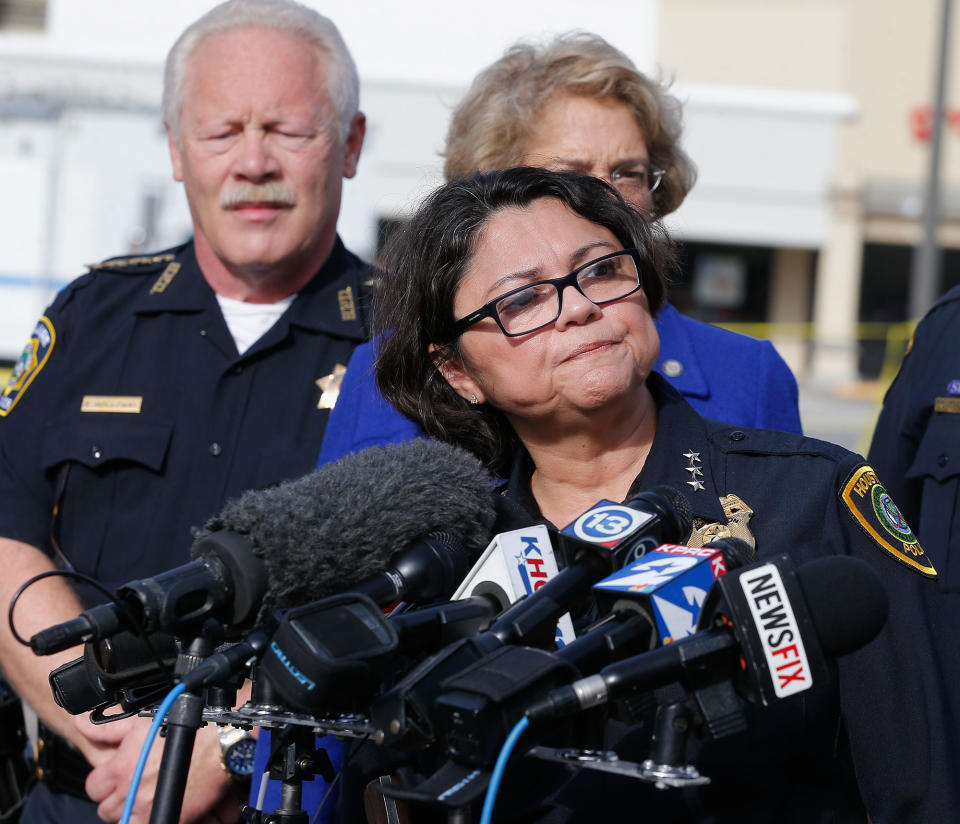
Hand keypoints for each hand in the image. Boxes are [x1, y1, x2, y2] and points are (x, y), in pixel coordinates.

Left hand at [83, 715, 243, 822]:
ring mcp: (148, 808)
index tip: (117, 777)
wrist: (221, 743)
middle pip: (106, 809)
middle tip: (134, 788)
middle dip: (116, 799)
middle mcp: (131, 791)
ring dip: (130, 812)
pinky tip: (157, 807)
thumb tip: (81, 723)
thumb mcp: (144, 722)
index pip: (94, 787)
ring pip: (122, 821)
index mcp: (122, 767)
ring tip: (146, 798)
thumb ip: (109, 728)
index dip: (104, 782)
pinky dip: (146, 820)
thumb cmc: (187, 727)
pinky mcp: (167, 818)